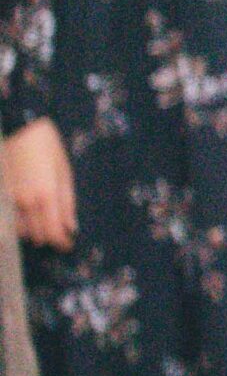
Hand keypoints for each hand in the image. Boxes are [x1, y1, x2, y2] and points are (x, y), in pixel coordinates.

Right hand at [5, 119, 76, 248]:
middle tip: (58, 234)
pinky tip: (27, 216)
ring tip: (43, 223)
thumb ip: (67, 203)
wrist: (21, 130)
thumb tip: (71, 227)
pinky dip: (18, 223)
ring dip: (32, 231)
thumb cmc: (49, 149)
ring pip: (20, 230)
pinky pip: (9, 219)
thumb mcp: (64, 173)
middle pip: (37, 235)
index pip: (53, 232)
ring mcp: (9, 199)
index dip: (61, 243)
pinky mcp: (0, 196)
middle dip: (49, 237)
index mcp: (47, 196)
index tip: (68, 246)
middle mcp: (25, 202)